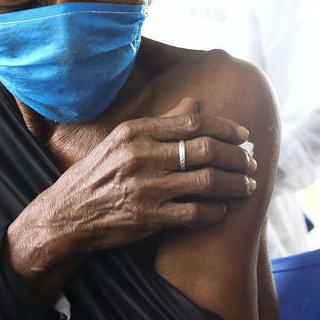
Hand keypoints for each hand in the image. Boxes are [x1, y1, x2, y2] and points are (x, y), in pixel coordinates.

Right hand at [9, 98, 256, 286]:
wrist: (68, 214)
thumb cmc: (100, 173)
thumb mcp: (123, 139)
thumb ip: (162, 122)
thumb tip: (195, 102)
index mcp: (136, 132)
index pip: (193, 123)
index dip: (226, 128)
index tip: (244, 135)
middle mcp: (141, 156)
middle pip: (205, 150)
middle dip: (237, 157)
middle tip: (252, 162)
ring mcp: (146, 188)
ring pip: (206, 182)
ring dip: (235, 184)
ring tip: (248, 185)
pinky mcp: (149, 218)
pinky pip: (194, 213)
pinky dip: (215, 212)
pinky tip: (222, 210)